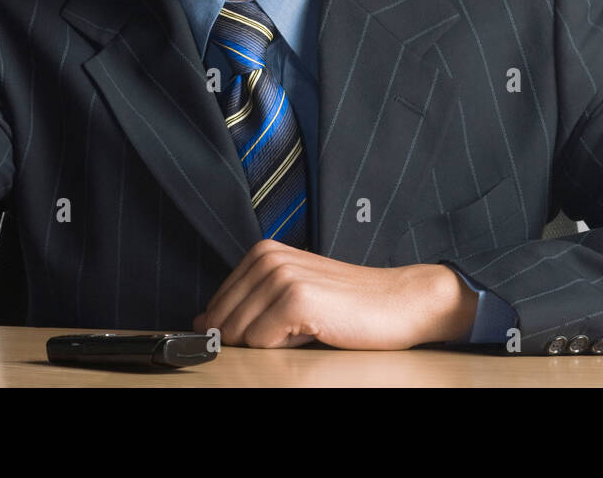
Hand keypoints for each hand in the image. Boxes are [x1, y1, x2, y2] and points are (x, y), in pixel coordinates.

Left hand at [191, 240, 478, 349]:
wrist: (398, 302)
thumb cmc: (349, 303)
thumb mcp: (292, 292)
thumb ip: (249, 302)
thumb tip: (205, 322)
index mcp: (264, 253)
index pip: (217, 303)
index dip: (232, 327)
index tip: (260, 333)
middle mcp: (269, 259)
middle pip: (224, 320)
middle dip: (250, 338)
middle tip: (292, 332)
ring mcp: (281, 277)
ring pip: (240, 333)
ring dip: (271, 343)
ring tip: (306, 329)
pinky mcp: (295, 300)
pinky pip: (261, 342)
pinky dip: (283, 348)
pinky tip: (312, 332)